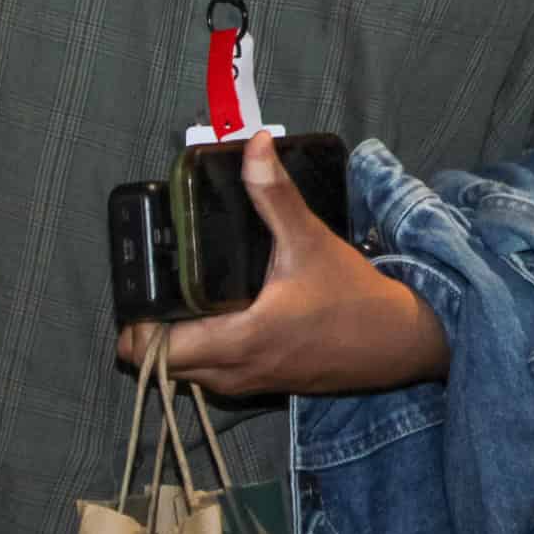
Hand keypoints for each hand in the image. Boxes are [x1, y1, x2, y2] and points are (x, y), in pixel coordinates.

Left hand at [116, 132, 442, 399]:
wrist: (397, 342)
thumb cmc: (353, 296)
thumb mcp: (310, 241)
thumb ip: (273, 196)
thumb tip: (253, 148)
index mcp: (237, 340)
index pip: (150, 351)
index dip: (137, 321)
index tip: (148, 286)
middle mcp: (233, 372)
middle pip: (159, 364)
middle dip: (153, 328)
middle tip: (168, 285)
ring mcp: (246, 384)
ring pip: (185, 373)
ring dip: (178, 343)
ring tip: (191, 298)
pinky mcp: (261, 385)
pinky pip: (211, 375)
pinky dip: (205, 352)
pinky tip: (225, 316)